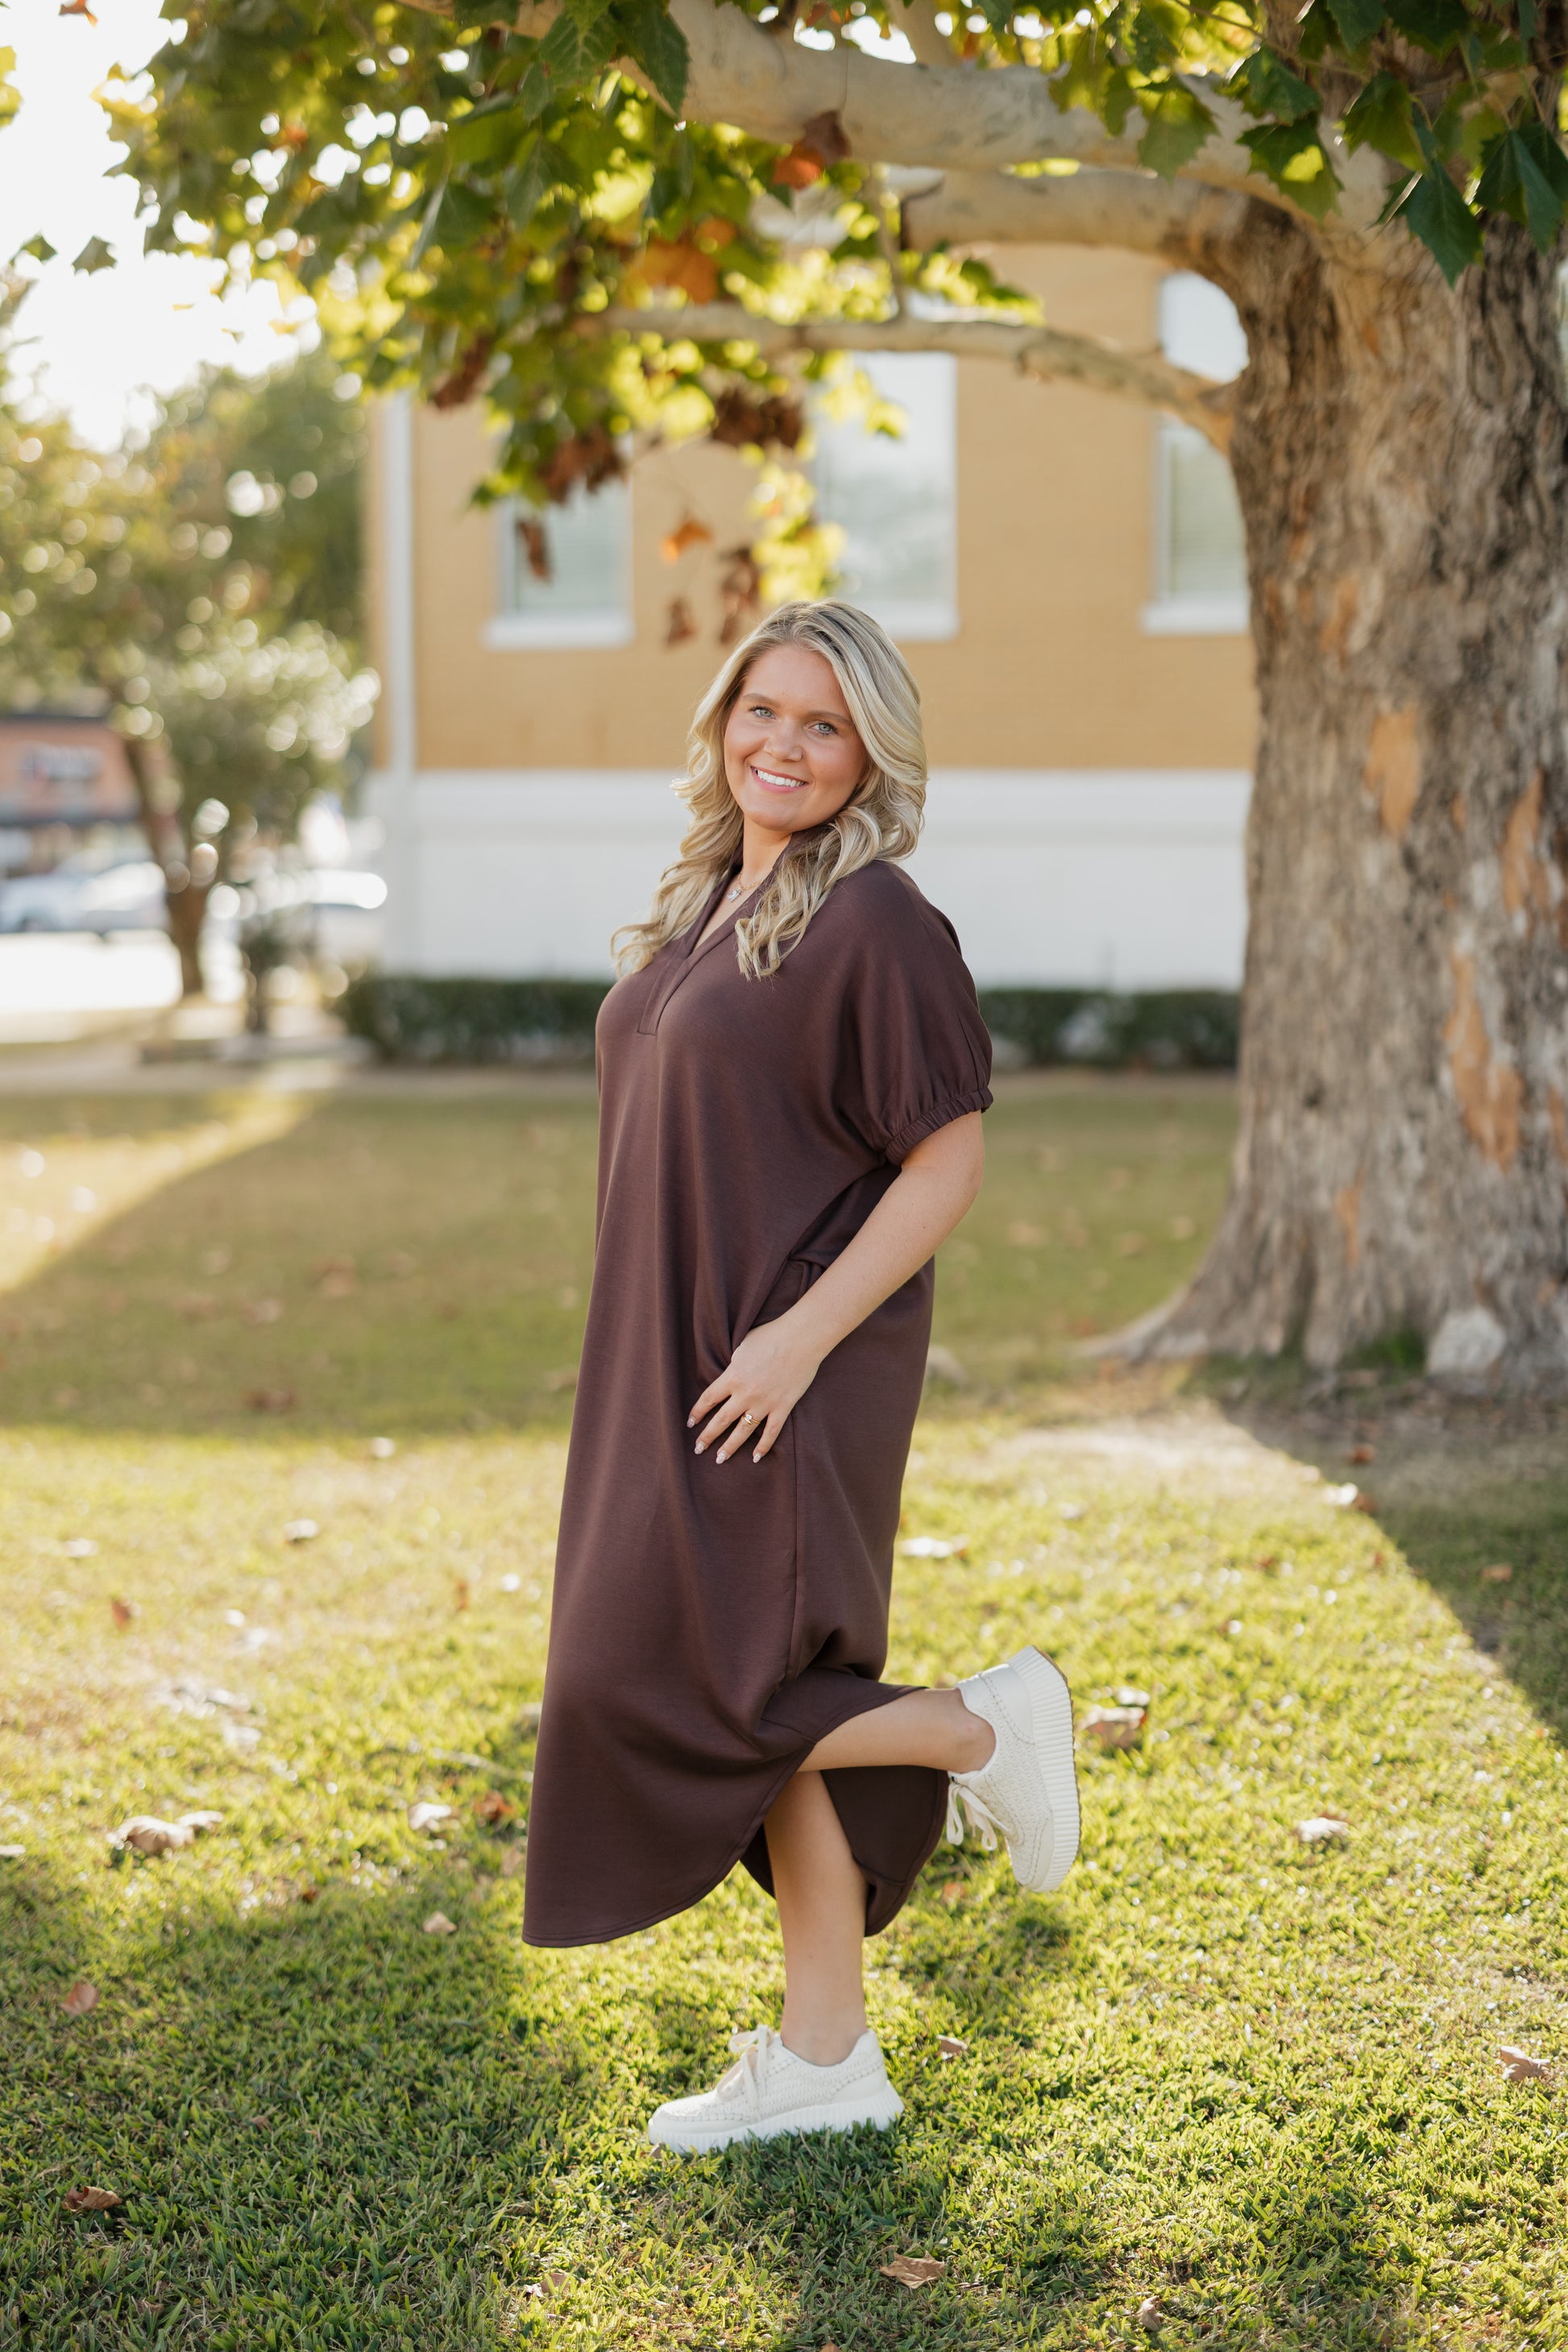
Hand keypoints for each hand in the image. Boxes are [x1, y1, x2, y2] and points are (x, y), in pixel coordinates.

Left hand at [688, 1310, 822, 1463]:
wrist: (801, 1338)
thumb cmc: (771, 1336)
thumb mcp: (743, 1347)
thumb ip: (734, 1365)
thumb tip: (730, 1375)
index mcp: (733, 1376)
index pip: (708, 1399)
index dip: (697, 1413)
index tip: (690, 1423)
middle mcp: (745, 1393)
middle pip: (721, 1420)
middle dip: (707, 1436)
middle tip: (698, 1448)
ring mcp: (765, 1403)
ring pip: (742, 1431)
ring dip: (729, 1446)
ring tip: (720, 1459)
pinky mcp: (783, 1407)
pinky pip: (771, 1432)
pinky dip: (763, 1446)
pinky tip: (755, 1457)